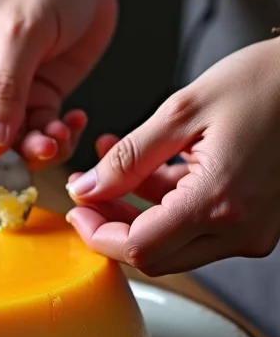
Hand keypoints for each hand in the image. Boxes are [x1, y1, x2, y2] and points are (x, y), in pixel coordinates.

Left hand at [65, 37, 279, 274]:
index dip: (97, 233)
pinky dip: (166, 202)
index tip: (77, 207)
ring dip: (135, 209)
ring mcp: (253, 229)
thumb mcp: (182, 111)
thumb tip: (88, 188)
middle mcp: (241, 229)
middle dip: (112, 223)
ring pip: (173, 242)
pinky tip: (149, 165)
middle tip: (89, 188)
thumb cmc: (269, 81)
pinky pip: (198, 225)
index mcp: (220, 203)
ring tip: (113, 162)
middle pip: (154, 254)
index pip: (138, 248)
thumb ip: (128, 158)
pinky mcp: (258, 219)